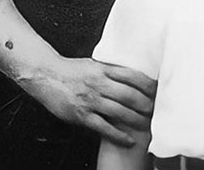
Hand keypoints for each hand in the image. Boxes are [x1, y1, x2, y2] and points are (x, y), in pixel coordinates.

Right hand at [20, 56, 156, 145]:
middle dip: (146, 104)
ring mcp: (90, 100)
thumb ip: (111, 70)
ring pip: (120, 111)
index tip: (158, 91)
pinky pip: (104, 127)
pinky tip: (128, 139)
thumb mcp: (94, 64)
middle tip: (156, 111)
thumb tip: (132, 75)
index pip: (133, 76)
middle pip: (130, 95)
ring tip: (146, 125)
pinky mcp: (81, 115)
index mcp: (103, 69)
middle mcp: (99, 83)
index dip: (148, 85)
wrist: (45, 75)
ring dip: (136, 120)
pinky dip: (118, 135)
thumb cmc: (70, 70)